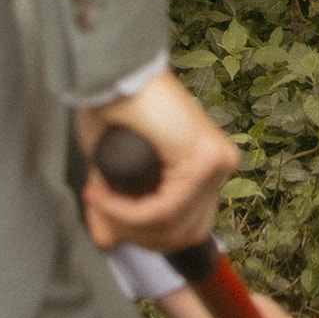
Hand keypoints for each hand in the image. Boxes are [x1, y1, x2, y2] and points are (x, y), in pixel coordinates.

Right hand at [75, 71, 237, 252]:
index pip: (188, 227)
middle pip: (184, 233)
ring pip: (172, 226)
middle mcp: (220, 165)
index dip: (144, 237)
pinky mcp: (204, 160)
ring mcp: (217, 162)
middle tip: (104, 220)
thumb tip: (108, 243)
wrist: (114, 74)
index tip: (110, 228)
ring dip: (127, 223)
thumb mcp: (114, 170)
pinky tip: (103, 197)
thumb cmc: (114, 110)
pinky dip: (127, 212)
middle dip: (137, 236)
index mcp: (207, 166)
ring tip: (98, 201)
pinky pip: (165, 210)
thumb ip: (117, 207)